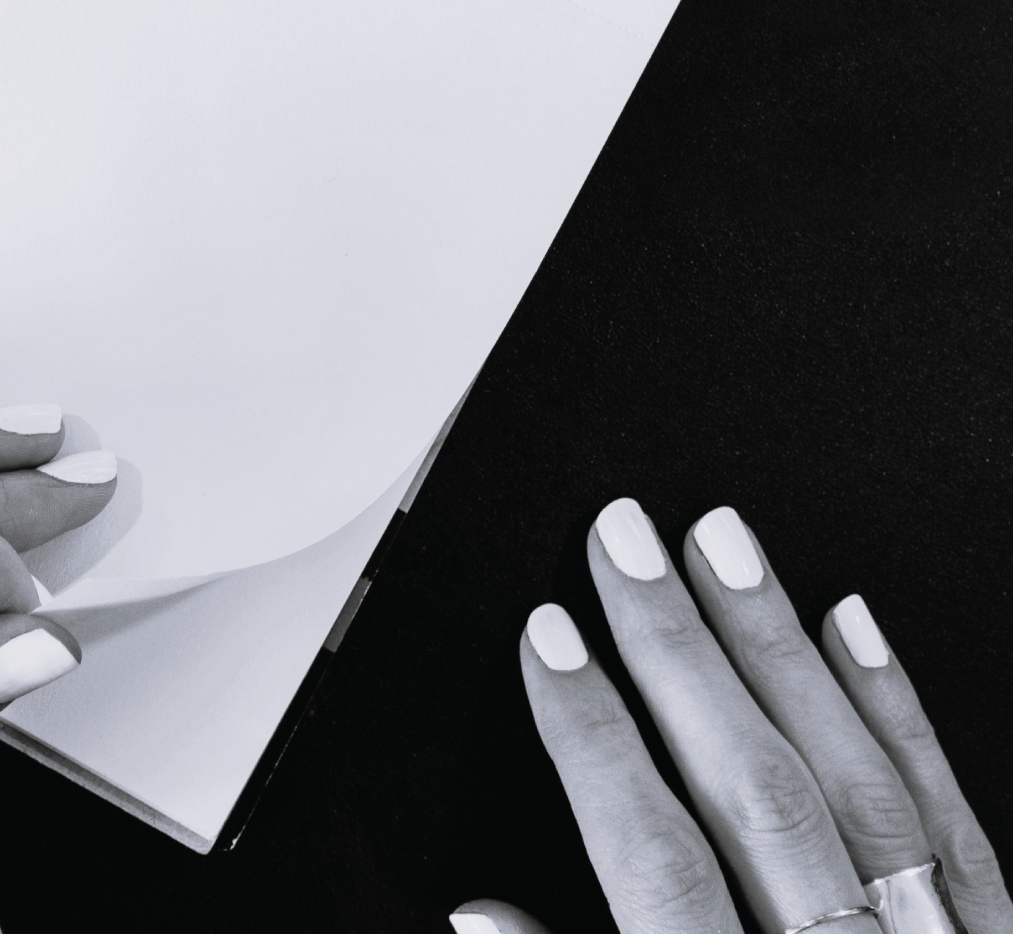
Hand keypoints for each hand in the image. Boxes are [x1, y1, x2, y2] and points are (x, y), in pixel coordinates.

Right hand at [454, 500, 1011, 933]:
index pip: (653, 864)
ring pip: (856, 782)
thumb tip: (481, 920)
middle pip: (754, 794)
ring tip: (722, 541)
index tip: (546, 637)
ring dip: (780, 647)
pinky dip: (902, 713)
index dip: (590, 739)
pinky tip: (856, 623)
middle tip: (624, 540)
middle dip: (678, 651)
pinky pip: (955, 824)